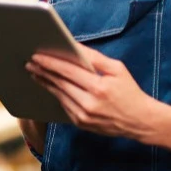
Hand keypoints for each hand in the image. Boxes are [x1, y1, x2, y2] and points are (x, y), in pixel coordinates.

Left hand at [27, 44, 160, 139]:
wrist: (140, 121)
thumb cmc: (129, 91)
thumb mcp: (117, 69)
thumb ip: (94, 58)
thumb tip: (74, 46)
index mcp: (99, 87)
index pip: (68, 71)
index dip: (50, 63)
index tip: (37, 55)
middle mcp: (90, 104)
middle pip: (60, 83)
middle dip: (43, 71)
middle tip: (30, 62)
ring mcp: (84, 116)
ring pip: (58, 95)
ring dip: (45, 82)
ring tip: (35, 72)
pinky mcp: (81, 124)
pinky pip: (64, 105)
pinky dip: (55, 94)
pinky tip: (48, 85)